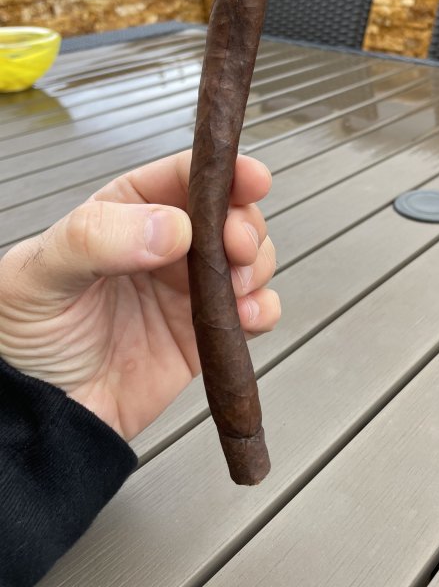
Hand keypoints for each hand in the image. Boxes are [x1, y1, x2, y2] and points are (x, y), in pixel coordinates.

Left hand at [0, 152, 278, 440]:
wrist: (38, 416)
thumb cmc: (23, 335)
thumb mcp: (42, 273)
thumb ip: (97, 239)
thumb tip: (173, 228)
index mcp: (124, 214)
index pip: (182, 178)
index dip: (223, 173)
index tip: (251, 178)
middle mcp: (163, 247)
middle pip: (227, 214)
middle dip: (245, 224)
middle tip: (238, 246)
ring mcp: (187, 290)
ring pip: (248, 259)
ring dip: (258, 265)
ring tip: (240, 285)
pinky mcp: (205, 334)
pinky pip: (252, 313)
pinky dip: (263, 310)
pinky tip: (248, 317)